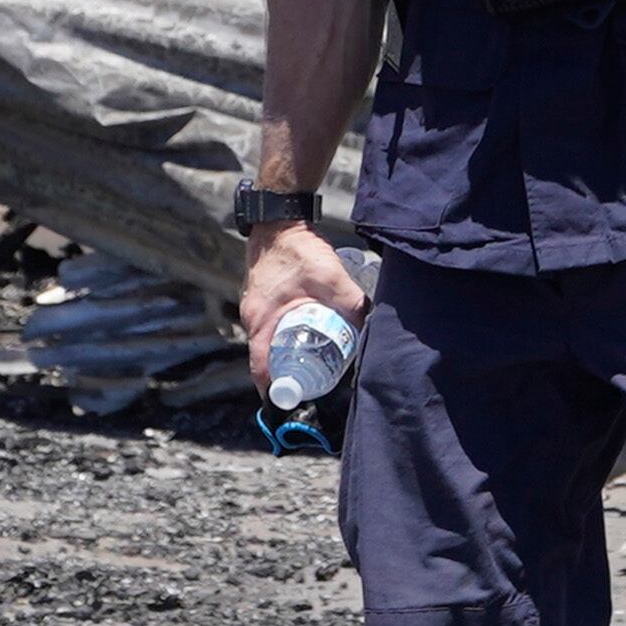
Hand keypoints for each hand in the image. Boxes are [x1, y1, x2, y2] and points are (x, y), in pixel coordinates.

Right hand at [238, 221, 367, 392]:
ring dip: (285, 359)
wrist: (279, 218)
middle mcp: (253, 318)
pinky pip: (269, 330)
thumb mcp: (330, 277)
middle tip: (314, 390)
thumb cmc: (298, 249)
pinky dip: (283, 340)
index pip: (261, 369)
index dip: (276, 393)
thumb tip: (372, 327)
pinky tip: (306, 339)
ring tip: (314, 370)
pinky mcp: (261, 300)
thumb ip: (352, 302)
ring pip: (267, 346)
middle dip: (286, 380)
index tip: (293, 407)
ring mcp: (254, 309)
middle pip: (265, 361)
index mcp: (262, 320)